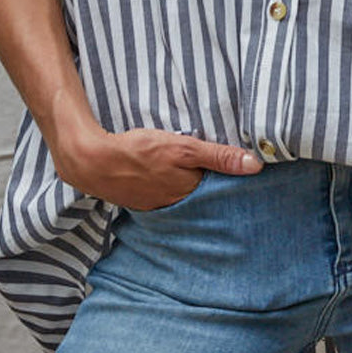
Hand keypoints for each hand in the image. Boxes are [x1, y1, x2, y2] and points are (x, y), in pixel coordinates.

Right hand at [53, 122, 263, 209]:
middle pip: (203, 197)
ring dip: (192, 190)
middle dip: (215, 190)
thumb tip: (256, 166)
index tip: (250, 183)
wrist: (95, 162)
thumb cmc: (140, 152)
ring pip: (185, 198)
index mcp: (191, 192)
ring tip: (203, 181)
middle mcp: (177, 204)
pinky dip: (172, 189)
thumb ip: (219, 156)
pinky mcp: (144, 200)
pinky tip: (171, 181)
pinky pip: (166, 197)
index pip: (221, 192)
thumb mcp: (184, 148)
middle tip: (229, 182)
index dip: (233, 184)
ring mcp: (159, 204)